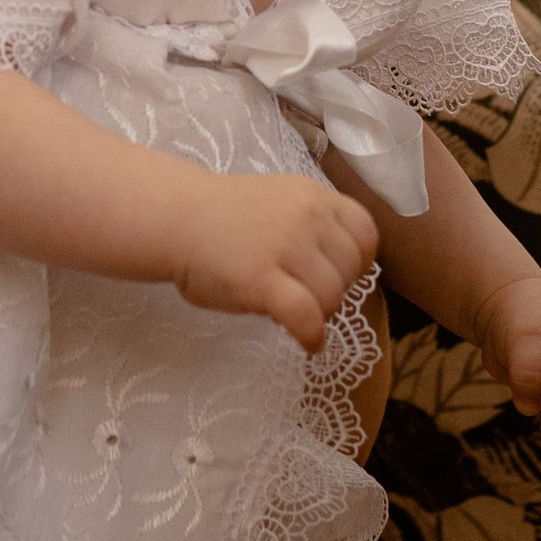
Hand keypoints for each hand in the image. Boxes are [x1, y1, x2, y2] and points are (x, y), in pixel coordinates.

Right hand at [171, 170, 379, 351]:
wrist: (175, 218)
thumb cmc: (223, 216)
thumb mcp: (280, 203)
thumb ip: (311, 226)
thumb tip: (338, 272)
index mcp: (313, 196)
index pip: (365, 233)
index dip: (357, 261)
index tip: (335, 274)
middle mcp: (307, 217)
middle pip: (350, 271)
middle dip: (334, 291)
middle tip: (307, 298)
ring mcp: (285, 247)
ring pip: (331, 297)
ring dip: (320, 315)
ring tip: (297, 316)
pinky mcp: (261, 279)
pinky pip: (306, 316)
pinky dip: (312, 336)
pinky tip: (307, 344)